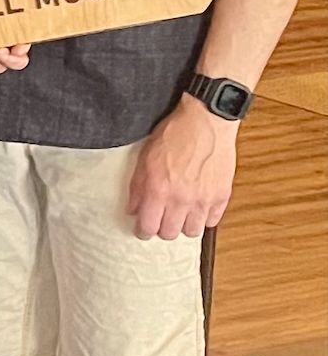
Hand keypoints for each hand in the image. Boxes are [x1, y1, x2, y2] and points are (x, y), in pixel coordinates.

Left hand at [128, 97, 238, 240]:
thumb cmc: (175, 134)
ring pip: (192, 232)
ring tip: (180, 214)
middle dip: (162, 229)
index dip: (143, 231)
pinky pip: (212, 221)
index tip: (142, 229)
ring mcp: (204, 199)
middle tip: (161, 219)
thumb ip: (137, 187)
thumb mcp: (144, 158)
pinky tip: (198, 207)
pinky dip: (204, 217)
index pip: (148, 227)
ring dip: (184, 225)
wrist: (206, 121)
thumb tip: (133, 209)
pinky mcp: (222, 195)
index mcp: (158, 190)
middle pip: (169, 234)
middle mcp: (181, 199)